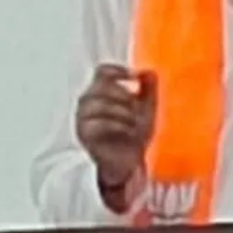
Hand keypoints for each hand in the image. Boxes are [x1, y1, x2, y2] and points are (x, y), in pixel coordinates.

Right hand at [75, 63, 157, 188]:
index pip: (102, 71)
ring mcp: (83, 118)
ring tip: (135, 121)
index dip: (117, 70)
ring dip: (122, 111)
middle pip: (101, 86)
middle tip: (137, 106)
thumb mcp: (146, 109)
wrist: (128, 162)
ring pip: (98, 104)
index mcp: (101, 91)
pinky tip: (129, 130)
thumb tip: (149, 71)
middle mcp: (88, 101)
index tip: (135, 76)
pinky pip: (97, 123)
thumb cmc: (134, 133)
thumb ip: (148, 90)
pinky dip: (117, 124)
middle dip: (123, 94)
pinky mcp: (84, 134)